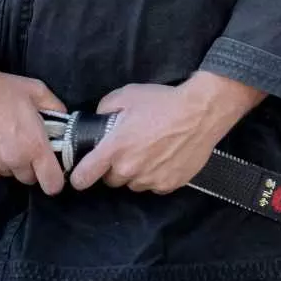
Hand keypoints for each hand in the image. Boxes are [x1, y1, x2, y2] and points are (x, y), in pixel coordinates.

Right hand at [0, 65, 65, 193]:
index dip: (55, 181)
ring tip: (3, 140)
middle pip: (29, 178)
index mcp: (33, 144)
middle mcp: (13, 159)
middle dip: (30, 166)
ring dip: (10, 163)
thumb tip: (64, 121)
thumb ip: (56, 109)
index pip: (52, 182)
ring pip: (8, 174)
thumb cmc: (0, 88)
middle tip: (24, 145)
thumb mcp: (37, 91)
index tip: (54, 176)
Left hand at [70, 72, 264, 192]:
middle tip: (130, 149)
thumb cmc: (164, 102)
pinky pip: (154, 185)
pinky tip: (166, 157)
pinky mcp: (169, 185)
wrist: (201, 112)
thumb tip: (99, 119)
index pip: (83, 177)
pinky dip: (157, 175)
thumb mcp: (128, 95)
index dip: (79, 177)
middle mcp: (129, 168)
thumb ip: (105, 108)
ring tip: (151, 151)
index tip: (82, 175)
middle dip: (116, 168)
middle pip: (111, 180)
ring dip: (137, 172)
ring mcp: (150, 179)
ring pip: (134, 184)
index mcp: (114, 148)